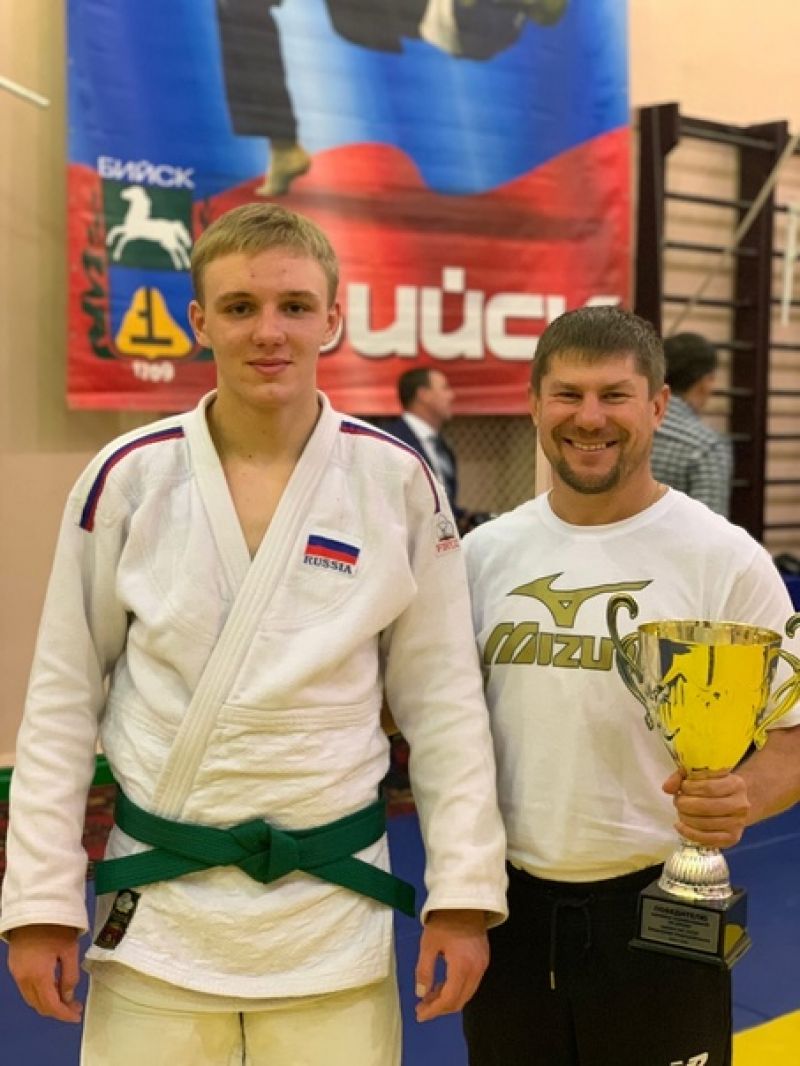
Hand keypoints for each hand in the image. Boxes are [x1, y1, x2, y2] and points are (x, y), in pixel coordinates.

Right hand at [7, 924, 82, 1022]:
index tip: (77, 1016)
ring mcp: (16, 973)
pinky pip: (26, 988)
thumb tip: (69, 997)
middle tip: (75, 1006)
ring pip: (31, 998)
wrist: (33, 907)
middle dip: (58, 1009)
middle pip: (39, 1005)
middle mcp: (23, 979)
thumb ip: (69, 976)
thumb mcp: (70, 950)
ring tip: (67, 998)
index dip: (64, 1014)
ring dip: (48, 1002)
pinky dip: (39, 992)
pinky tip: (53, 986)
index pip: (51, 1005)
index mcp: (38, 976)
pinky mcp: (14, 966)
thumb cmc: (55, 926)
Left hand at [414, 908, 488, 1022]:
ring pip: (466, 993)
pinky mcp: (483, 960)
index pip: (449, 999)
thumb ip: (424, 970)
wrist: (465, 901)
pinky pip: (470, 983)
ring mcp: (482, 966)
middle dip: (439, 1008)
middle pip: (459, 1001)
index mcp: (462, 967)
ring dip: (448, 999)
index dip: (433, 1010)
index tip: (419, 1014)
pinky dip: (456, 988)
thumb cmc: (444, 920)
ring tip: (429, 997)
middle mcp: (476, 971)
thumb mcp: (428, 944)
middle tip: (422, 1007)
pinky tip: (442, 985)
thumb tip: (421, 993)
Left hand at [662, 769, 749, 847]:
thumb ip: (681, 777)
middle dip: (685, 804)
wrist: (734, 804)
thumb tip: (667, 788)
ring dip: (686, 817)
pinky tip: (680, 826)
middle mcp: (741, 805)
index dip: (690, 787)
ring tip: (680, 812)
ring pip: (705, 823)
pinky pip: (707, 839)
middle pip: (706, 806)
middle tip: (678, 801)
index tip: (682, 787)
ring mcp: (738, 824)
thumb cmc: (714, 786)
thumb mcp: (700, 775)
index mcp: (736, 784)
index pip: (709, 787)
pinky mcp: (732, 838)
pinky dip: (689, 833)